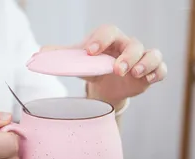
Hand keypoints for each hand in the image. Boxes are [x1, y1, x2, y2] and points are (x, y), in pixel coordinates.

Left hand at [41, 24, 166, 106]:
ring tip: (134, 73)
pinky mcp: (149, 73)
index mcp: (108, 41)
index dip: (100, 39)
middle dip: (126, 55)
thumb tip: (39, 54)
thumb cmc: (94, 69)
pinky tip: (147, 80)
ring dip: (145, 62)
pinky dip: (157, 73)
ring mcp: (140, 59)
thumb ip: (62, 58)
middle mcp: (126, 47)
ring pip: (151, 54)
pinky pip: (160, 69)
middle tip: (116, 69)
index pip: (108, 32)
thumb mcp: (79, 63)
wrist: (107, 85)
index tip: (90, 51)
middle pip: (133, 43)